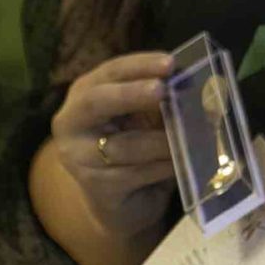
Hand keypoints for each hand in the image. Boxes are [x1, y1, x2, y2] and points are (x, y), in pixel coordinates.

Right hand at [50, 51, 177, 237]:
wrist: (123, 201)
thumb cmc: (137, 144)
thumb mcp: (146, 114)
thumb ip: (162, 97)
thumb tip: (193, 82)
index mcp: (86, 93)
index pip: (110, 72)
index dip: (140, 65)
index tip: (170, 63)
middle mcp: (71, 123)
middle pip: (96, 102)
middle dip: (130, 94)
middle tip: (161, 89)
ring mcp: (78, 158)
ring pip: (122, 146)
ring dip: (161, 141)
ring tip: (192, 135)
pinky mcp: (96, 188)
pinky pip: (134, 174)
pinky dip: (163, 166)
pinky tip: (183, 163)